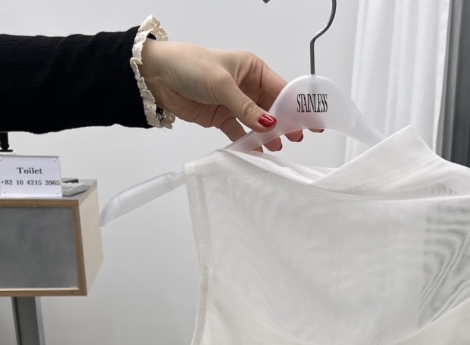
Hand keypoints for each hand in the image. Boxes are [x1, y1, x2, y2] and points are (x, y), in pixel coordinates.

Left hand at [140, 40, 302, 150]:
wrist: (158, 77)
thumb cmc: (190, 67)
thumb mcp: (223, 85)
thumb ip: (247, 108)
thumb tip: (269, 124)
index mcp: (252, 69)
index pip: (281, 89)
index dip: (297, 106)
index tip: (311, 121)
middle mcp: (247, 86)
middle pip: (273, 108)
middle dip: (285, 123)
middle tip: (296, 138)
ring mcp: (235, 104)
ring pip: (258, 123)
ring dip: (268, 135)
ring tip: (276, 146)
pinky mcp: (222, 118)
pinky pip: (241, 133)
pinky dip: (248, 143)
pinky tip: (257, 152)